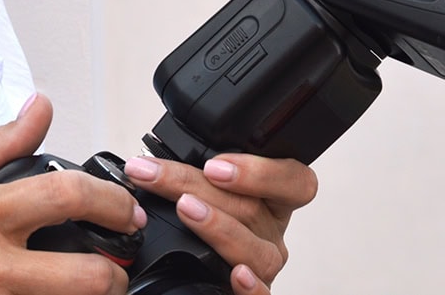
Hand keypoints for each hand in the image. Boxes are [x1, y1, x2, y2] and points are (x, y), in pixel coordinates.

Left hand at [124, 153, 317, 293]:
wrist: (190, 282)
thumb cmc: (197, 233)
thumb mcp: (203, 194)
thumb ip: (196, 180)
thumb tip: (150, 164)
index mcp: (270, 202)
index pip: (294, 181)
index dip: (260, 171)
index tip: (213, 165)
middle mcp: (272, 233)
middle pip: (255, 208)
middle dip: (198, 185)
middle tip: (158, 175)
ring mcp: (264, 266)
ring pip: (256, 249)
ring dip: (218, 226)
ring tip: (185, 209)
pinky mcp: (255, 294)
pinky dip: (251, 285)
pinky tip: (236, 274)